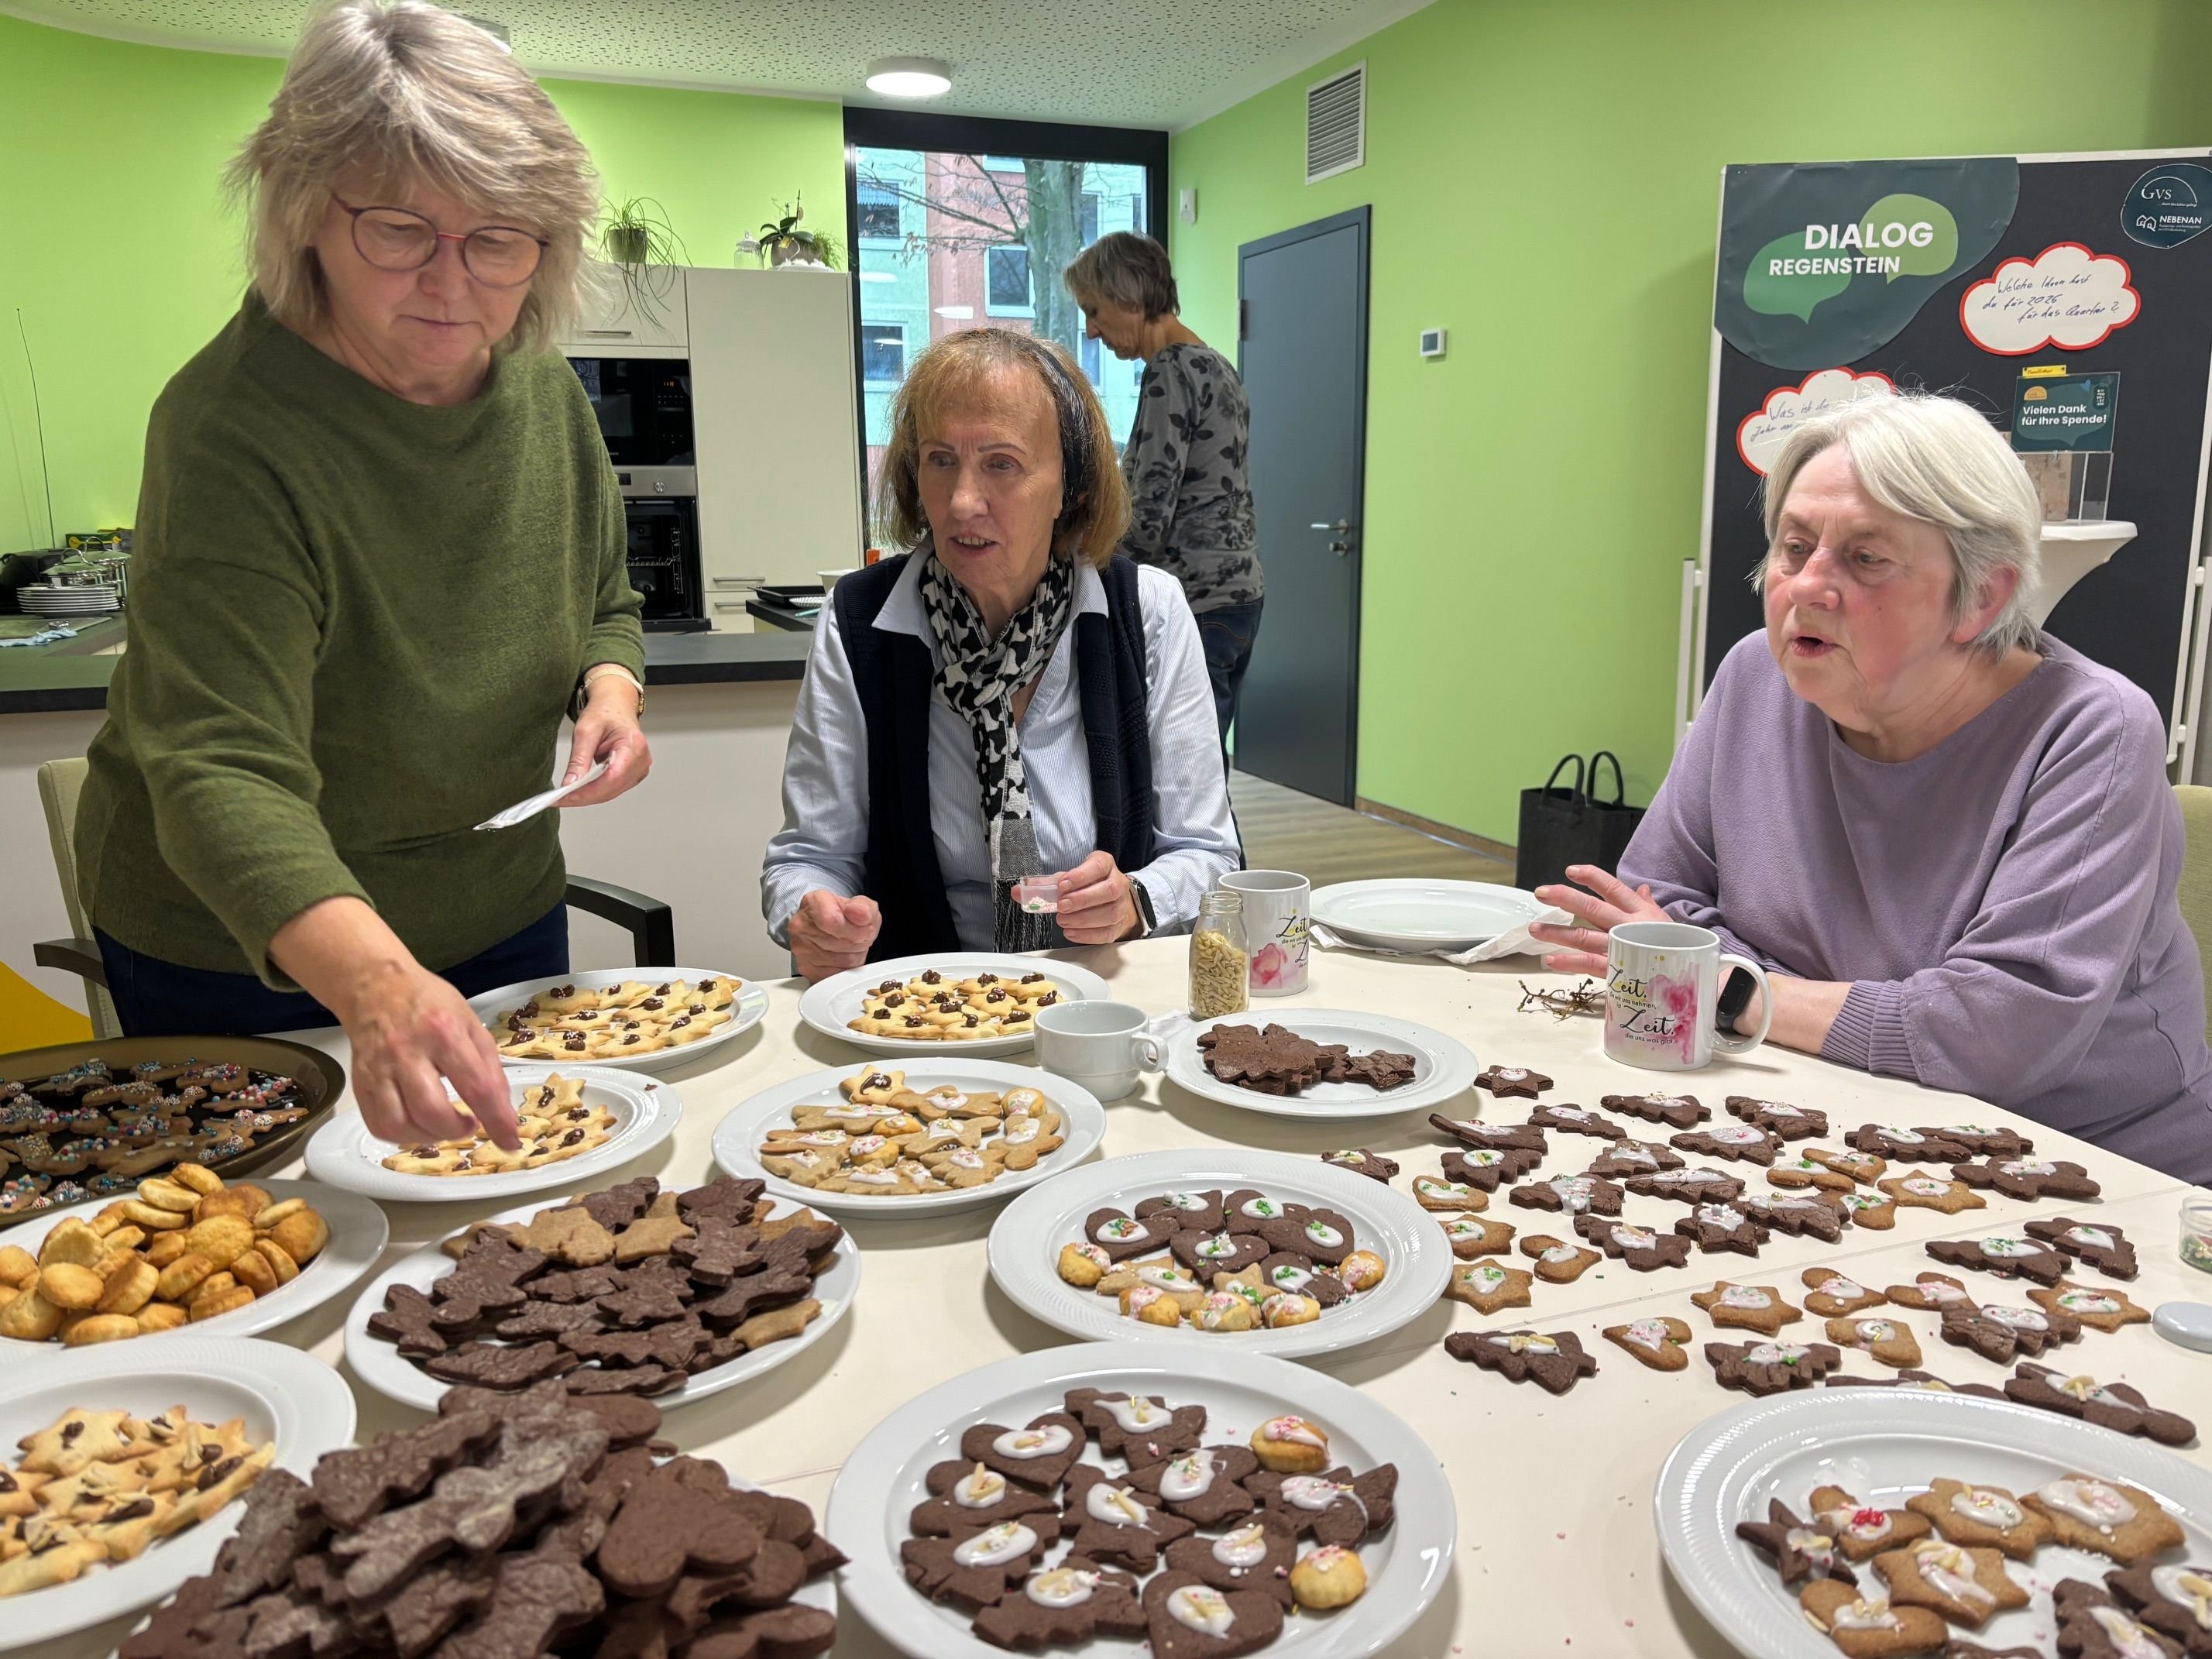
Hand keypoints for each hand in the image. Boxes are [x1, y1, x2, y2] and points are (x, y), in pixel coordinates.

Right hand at [336, 958, 520, 1149]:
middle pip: (431, 1112)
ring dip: (429, 1137)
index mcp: (444, 1033)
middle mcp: (407, 1053)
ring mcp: (378, 1070)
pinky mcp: (360, 1083)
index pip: (477, 1086)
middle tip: (469, 1124)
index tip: (510, 1141)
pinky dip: (402, 1136)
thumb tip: (502, 1110)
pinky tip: (418, 1125)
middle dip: (457, 1131)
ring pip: (400, 1125)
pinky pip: (378, 1126)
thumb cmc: (429, 1004)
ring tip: (444, 1126)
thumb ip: (490, 1066)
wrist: (375, 986)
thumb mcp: (471, 1023)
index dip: (497, 1120)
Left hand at [559, 675, 650, 806]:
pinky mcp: (632, 774)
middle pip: (611, 788)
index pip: (612, 777)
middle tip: (559, 799)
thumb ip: (579, 759)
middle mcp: (641, 760)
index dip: (588, 791)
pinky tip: (579, 791)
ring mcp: (639, 769)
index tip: (566, 797)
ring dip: (588, 797)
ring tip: (566, 797)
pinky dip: (595, 792)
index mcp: (634, 746)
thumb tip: (570, 784)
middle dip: (584, 797)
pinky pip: (613, 789)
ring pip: (611, 792)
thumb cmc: (605, 712)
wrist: (615, 705)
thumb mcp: (586, 730)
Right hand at [790, 889, 881, 982]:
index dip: (856, 927)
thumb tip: (861, 914)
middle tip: (858, 935)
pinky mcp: (807, 970)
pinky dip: (847, 968)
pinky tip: (843, 956)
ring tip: (850, 945)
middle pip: (844, 942)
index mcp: (813, 903)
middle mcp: (802, 926)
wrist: (824, 926)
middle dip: (860, 941)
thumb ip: (864, 907)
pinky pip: (838, 975)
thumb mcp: (860, 904)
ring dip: (855, 955)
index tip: (863, 924)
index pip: (832, 920)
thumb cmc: (841, 915)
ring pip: (845, 961)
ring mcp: (801, 950)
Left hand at [1054, 851, 1141, 944]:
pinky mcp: (1118, 926)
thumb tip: (1027, 890)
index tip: (1062, 885)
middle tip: (1062, 906)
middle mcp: (1118, 884)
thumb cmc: (1089, 886)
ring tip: (1063, 920)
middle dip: (1082, 900)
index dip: (1080, 876)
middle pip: (1109, 891)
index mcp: (1106, 865)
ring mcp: (1122, 906)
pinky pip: (1107, 933)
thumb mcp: (1072, 877)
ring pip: (1110, 913)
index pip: (1098, 866)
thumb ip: (1052, 882)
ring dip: (1083, 919)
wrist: (1111, 901)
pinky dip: (1087, 935)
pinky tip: (1071, 932)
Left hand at [1527, 863, 1667, 975]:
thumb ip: (1647, 904)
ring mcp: (1622, 947)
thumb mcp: (1663, 922)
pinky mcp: (1619, 970)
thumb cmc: (1675, 946)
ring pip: (1584, 936)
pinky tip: (1550, 959)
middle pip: (1593, 907)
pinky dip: (1569, 962)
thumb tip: (1642, 887)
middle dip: (1565, 898)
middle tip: (1540, 892)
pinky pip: (1590, 964)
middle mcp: (1628, 926)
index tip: (1570, 870)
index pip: (1613, 888)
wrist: (1694, 976)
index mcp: (1639, 912)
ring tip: (1534, 928)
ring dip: (1557, 932)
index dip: (1592, 877)